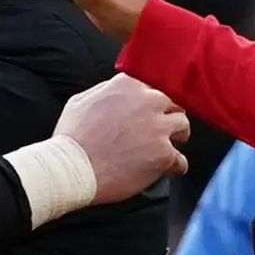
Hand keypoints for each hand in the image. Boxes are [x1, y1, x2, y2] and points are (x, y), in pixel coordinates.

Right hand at [55, 75, 188, 203]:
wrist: (72, 168)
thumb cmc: (71, 138)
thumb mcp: (81, 101)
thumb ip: (105, 91)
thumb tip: (117, 92)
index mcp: (129, 85)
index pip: (154, 85)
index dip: (154, 99)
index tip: (153, 108)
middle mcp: (148, 102)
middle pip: (174, 103)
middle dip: (170, 114)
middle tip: (165, 127)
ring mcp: (158, 128)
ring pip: (183, 126)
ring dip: (177, 136)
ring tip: (169, 146)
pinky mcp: (163, 154)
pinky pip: (180, 160)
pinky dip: (175, 166)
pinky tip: (169, 169)